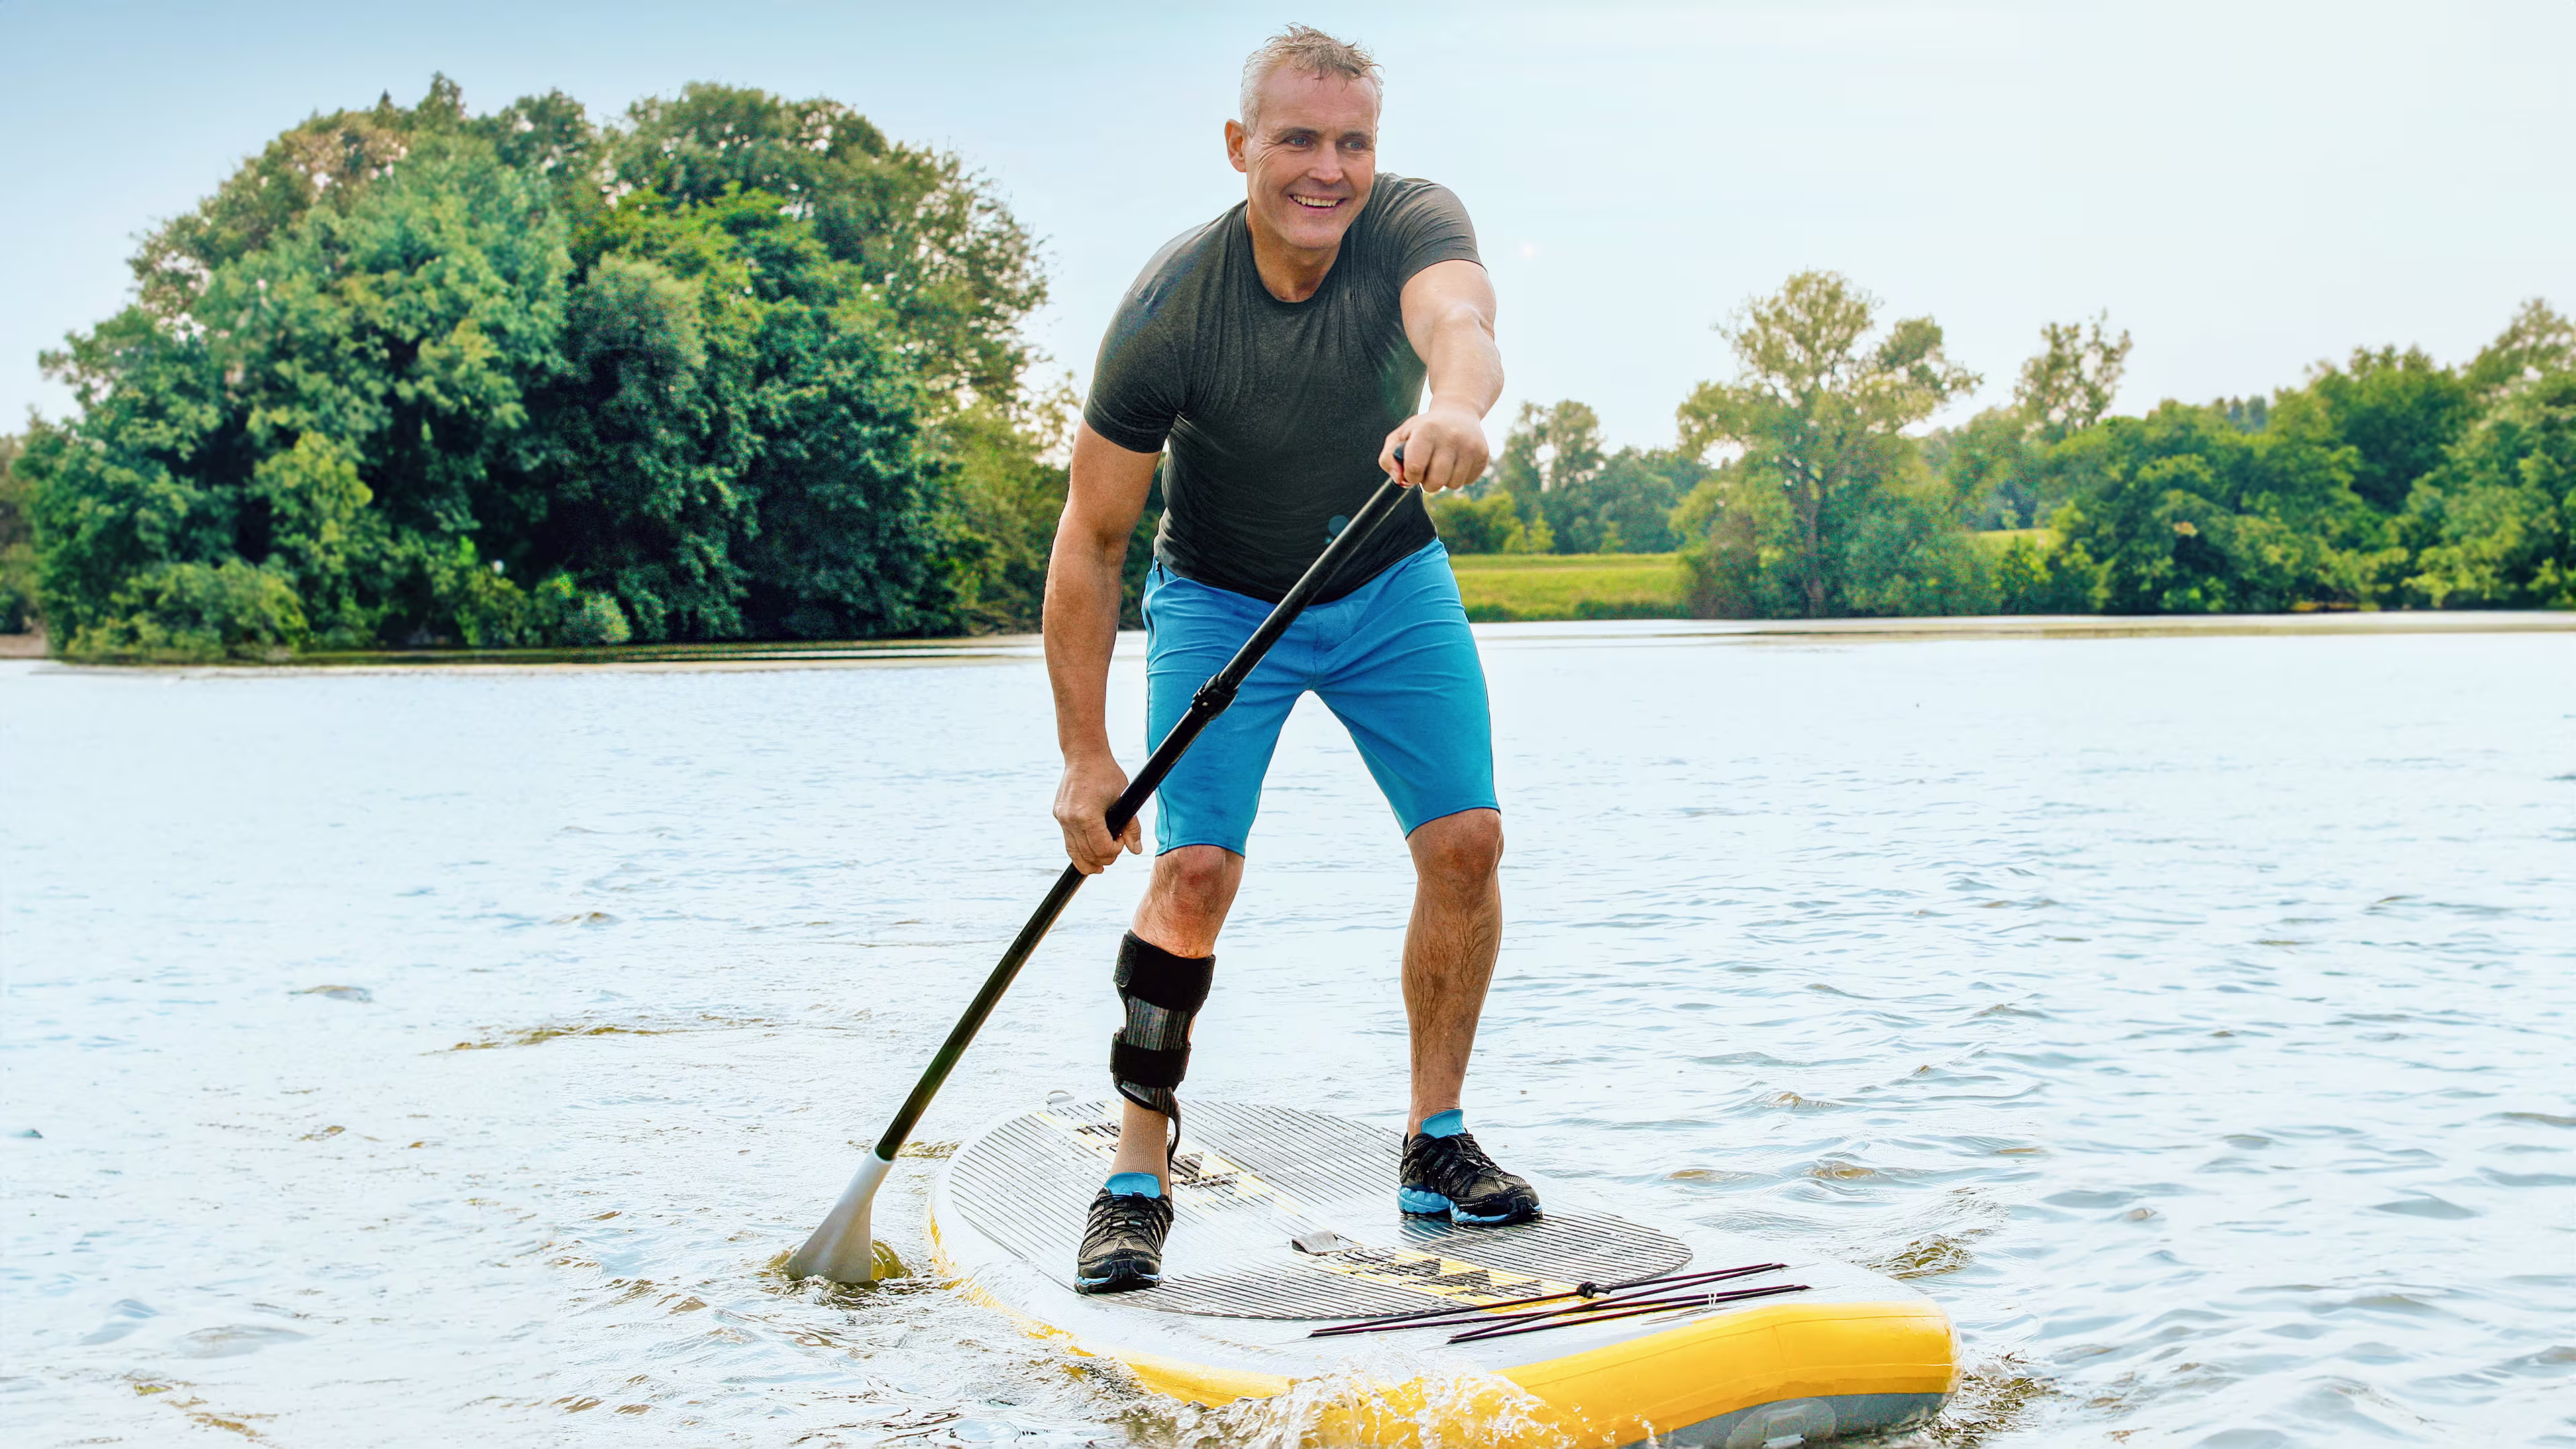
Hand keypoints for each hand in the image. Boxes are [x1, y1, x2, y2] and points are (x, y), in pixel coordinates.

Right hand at [1053, 751, 1141, 873]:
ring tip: (1101, 864)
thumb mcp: (1124, 800)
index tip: (1121, 842)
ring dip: (1089, 861)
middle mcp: (1070, 819)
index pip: (1102, 849)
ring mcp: (1062, 818)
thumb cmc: (1107, 774)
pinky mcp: (1058, 815)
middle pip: (1088, 855)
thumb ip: (1131, 827)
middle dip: (1104, 858)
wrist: (1083, 756)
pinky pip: (1068, 841)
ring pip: (1074, 853)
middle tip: (1115, 850)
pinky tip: (1089, 853)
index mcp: (1087, 815)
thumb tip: (1136, 850)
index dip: (1115, 851)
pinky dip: (1079, 850)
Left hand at [1379, 401, 1490, 493]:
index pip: (1414, 467)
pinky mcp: (1483, 454)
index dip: (1411, 476)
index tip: (1412, 470)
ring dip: (1445, 480)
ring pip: (1453, 484)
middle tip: (1428, 471)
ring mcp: (1470, 445)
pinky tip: (1457, 461)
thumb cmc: (1424, 429)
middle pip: (1435, 482)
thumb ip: (1388, 458)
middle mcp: (1451, 436)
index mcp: (1426, 430)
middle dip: (1427, 483)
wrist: (1458, 412)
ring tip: (1443, 463)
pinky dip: (1460, 476)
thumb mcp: (1401, 436)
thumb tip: (1399, 479)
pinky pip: (1468, 481)